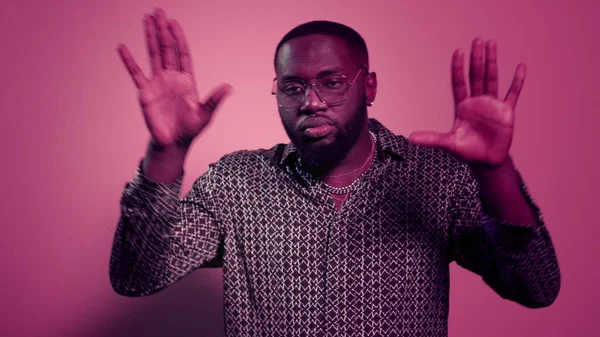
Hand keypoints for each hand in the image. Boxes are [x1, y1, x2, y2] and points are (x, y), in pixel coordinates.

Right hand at [117, 8, 231, 149]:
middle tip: (158, 12)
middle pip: (166, 49)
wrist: (173, 143)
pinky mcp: (145, 92)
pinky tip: (122, 47)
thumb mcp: (205, 115)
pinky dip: (129, 61)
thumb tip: (230, 88)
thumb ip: (215, 100)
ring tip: (146, 19)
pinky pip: (136, 73)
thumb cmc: (190, 129)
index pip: (182, 54)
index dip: (178, 39)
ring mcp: (157, 83)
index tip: (174, 24)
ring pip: (153, 55)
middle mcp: (171, 78)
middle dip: (163, 31)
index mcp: (186, 80)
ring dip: (149, 37)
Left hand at [409, 38, 525, 167]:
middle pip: (476, 76)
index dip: (458, 68)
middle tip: (477, 40)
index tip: (458, 52)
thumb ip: (431, 139)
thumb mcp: (448, 143)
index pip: (459, 83)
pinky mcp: (506, 111)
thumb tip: (410, 138)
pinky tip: (520, 67)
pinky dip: (517, 81)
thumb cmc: (467, 151)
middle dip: (476, 59)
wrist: (486, 162)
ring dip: (492, 62)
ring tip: (491, 44)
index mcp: (463, 106)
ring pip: (492, 78)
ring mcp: (492, 105)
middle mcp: (477, 102)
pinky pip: (513, 93)